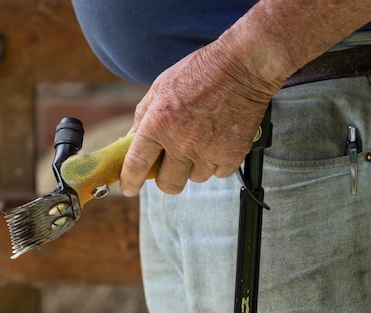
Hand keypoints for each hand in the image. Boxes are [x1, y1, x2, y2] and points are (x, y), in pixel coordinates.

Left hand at [120, 40, 280, 195]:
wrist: (242, 66)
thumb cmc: (199, 72)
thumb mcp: (159, 88)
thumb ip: (143, 118)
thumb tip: (131, 141)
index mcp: (158, 124)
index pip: (137, 164)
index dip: (130, 180)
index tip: (129, 188)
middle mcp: (182, 142)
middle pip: (167, 184)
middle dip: (165, 178)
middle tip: (170, 165)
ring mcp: (208, 151)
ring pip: (195, 178)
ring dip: (194, 166)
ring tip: (200, 141)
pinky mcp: (232, 155)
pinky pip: (219, 173)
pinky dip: (217, 162)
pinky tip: (217, 141)